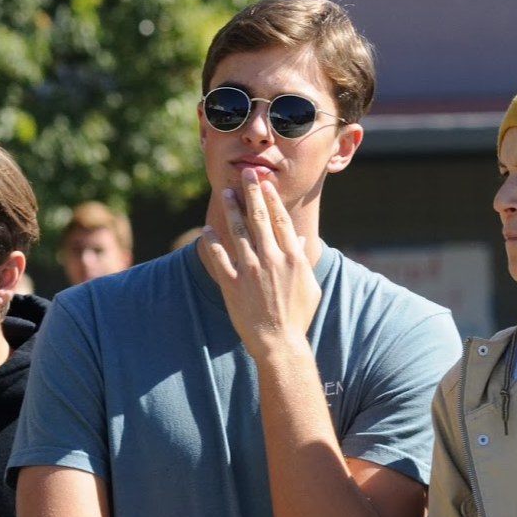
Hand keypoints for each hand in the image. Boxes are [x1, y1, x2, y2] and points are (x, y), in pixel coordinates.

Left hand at [198, 172, 320, 358]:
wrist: (279, 342)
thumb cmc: (298, 317)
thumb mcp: (310, 286)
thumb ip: (303, 259)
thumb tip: (299, 238)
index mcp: (293, 258)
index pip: (281, 220)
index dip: (273, 199)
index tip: (266, 184)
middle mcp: (271, 259)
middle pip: (260, 219)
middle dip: (253, 193)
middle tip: (247, 174)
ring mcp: (251, 271)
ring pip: (238, 233)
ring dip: (232, 210)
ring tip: (227, 194)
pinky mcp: (233, 284)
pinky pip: (220, 257)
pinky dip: (212, 242)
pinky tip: (206, 229)